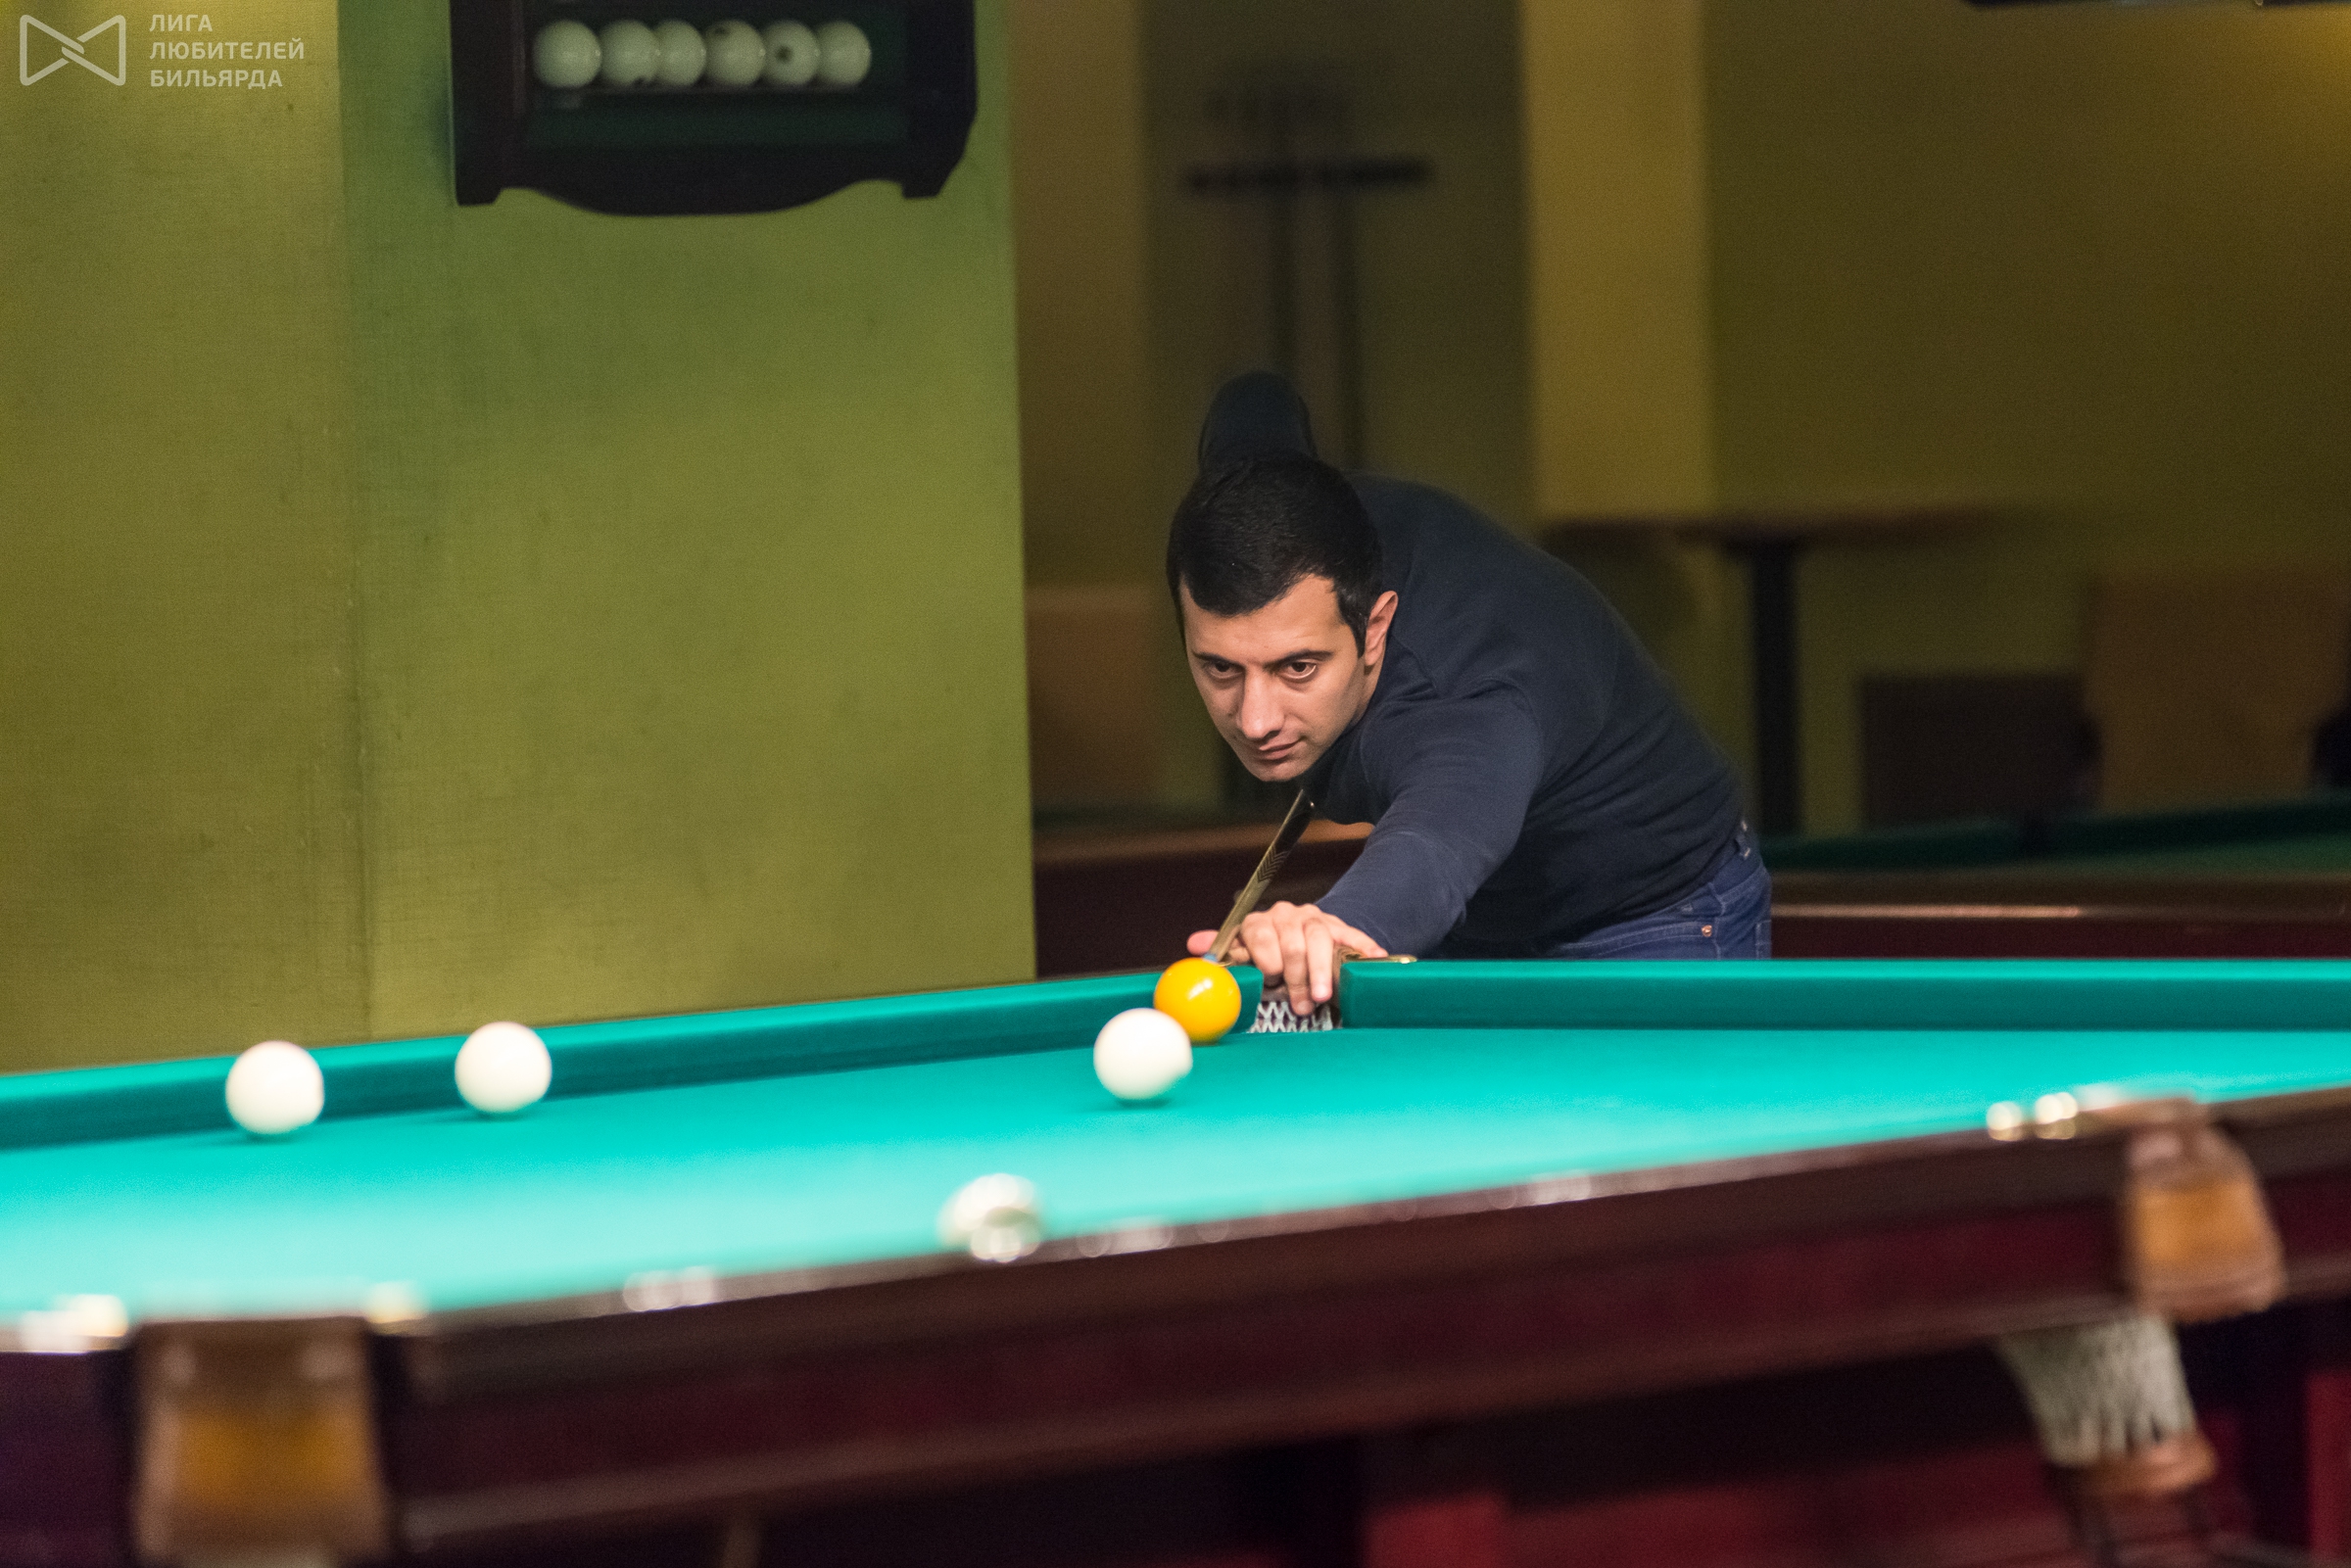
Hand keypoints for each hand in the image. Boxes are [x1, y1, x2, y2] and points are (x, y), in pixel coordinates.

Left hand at [1185, 902, 1387, 1015]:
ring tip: (1323, 996)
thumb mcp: (1243, 955)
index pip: (1259, 931)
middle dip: (1297, 974)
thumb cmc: (1269, 956)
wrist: (1301, 939)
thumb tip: (1195, 945)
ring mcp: (1317, 921)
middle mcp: (1288, 916)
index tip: (1271, 977)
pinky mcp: (1342, 929)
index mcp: (1260, 922)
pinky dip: (1364, 948)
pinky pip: (1355, 936)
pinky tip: (1373, 959)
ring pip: (1320, 938)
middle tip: (1301, 1002)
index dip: (1266, 956)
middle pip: (1293, 939)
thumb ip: (1224, 952)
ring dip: (1321, 970)